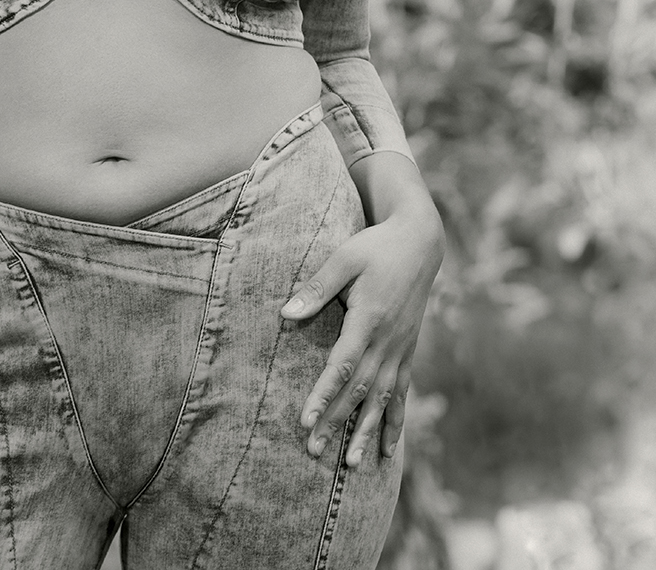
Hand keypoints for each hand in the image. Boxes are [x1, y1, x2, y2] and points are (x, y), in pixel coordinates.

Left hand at [281, 156, 443, 468]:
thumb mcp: (344, 258)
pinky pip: (402, 392)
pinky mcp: (408, 350)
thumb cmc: (376, 246)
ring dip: (366, 431)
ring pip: (383, 398)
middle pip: (360, 389)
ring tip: (353, 465)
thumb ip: (317, 288)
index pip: (344, 365)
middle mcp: (389, 340)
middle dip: (337, 422)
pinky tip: (388, 448)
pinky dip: (394, 421)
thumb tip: (285, 314)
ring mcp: (402, 348)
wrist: (420, 241)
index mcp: (370, 318)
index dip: (325, 395)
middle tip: (314, 451)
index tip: (306, 421)